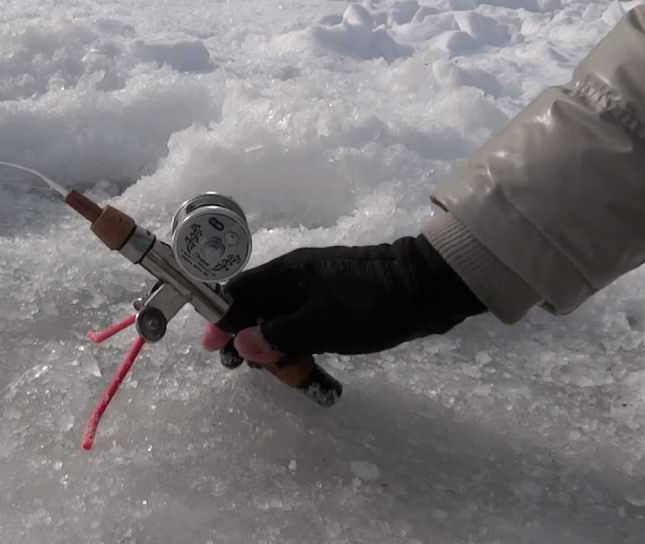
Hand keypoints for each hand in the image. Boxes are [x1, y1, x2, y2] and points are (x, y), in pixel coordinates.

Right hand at [201, 235, 485, 364]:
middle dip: (250, 339)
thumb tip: (241, 344)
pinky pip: (305, 323)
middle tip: (252, 370)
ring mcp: (319, 289)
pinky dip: (298, 342)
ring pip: (282, 318)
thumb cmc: (371, 304)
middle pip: (258, 307)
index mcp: (288, 272)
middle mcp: (297, 277)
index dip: (223, 320)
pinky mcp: (338, 302)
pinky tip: (305, 362)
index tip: (215, 350)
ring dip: (276, 345)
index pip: (239, 292)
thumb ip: (278, 336)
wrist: (429, 288)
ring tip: (284, 373)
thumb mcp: (321, 324)